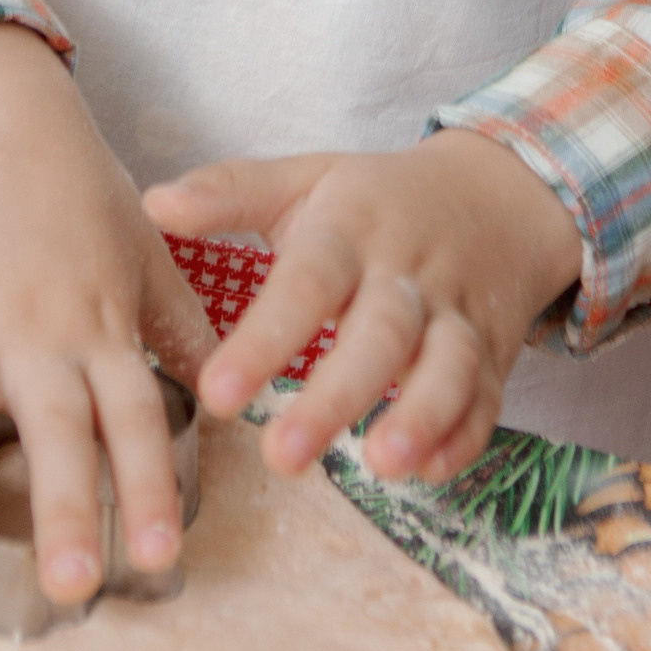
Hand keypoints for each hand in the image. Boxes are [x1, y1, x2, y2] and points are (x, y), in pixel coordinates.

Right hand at [0, 25, 214, 604]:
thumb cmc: (74, 184)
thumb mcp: (144, 249)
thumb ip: (181, 327)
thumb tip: (238, 392)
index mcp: (101, 327)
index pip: (135, 418)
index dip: (150, 487)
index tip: (162, 555)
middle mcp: (36, 339)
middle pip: (55, 435)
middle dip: (63, 511)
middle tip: (71, 586)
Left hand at [141, 129, 582, 485]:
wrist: (496, 196)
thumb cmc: (377, 198)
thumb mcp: (305, 179)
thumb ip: (230, 193)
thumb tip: (154, 202)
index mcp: (351, 230)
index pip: (306, 284)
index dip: (264, 340)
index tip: (217, 395)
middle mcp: (408, 274)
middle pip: (380, 334)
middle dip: (337, 396)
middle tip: (283, 456)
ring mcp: (458, 314)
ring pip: (448, 365)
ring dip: (420, 415)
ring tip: (382, 465)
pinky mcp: (493, 353)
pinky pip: (488, 396)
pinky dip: (465, 434)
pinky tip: (431, 471)